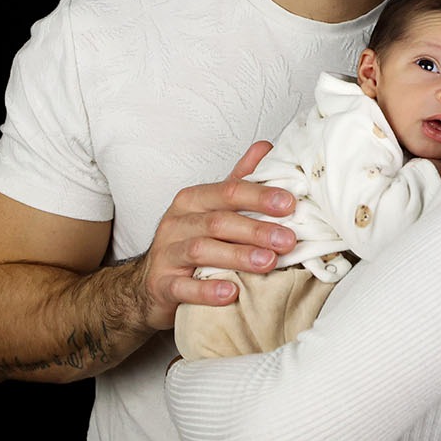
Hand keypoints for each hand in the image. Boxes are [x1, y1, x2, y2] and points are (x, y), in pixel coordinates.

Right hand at [138, 141, 297, 328]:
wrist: (150, 285)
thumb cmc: (190, 242)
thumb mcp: (213, 209)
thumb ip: (239, 181)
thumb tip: (266, 148)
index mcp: (194, 200)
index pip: (229, 191)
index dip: (260, 196)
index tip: (290, 204)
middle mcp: (178, 222)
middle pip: (219, 221)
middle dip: (256, 229)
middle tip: (287, 240)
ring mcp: (167, 253)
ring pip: (202, 250)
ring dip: (237, 256)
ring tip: (267, 263)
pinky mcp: (161, 285)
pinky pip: (183, 287)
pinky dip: (206, 290)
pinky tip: (230, 293)